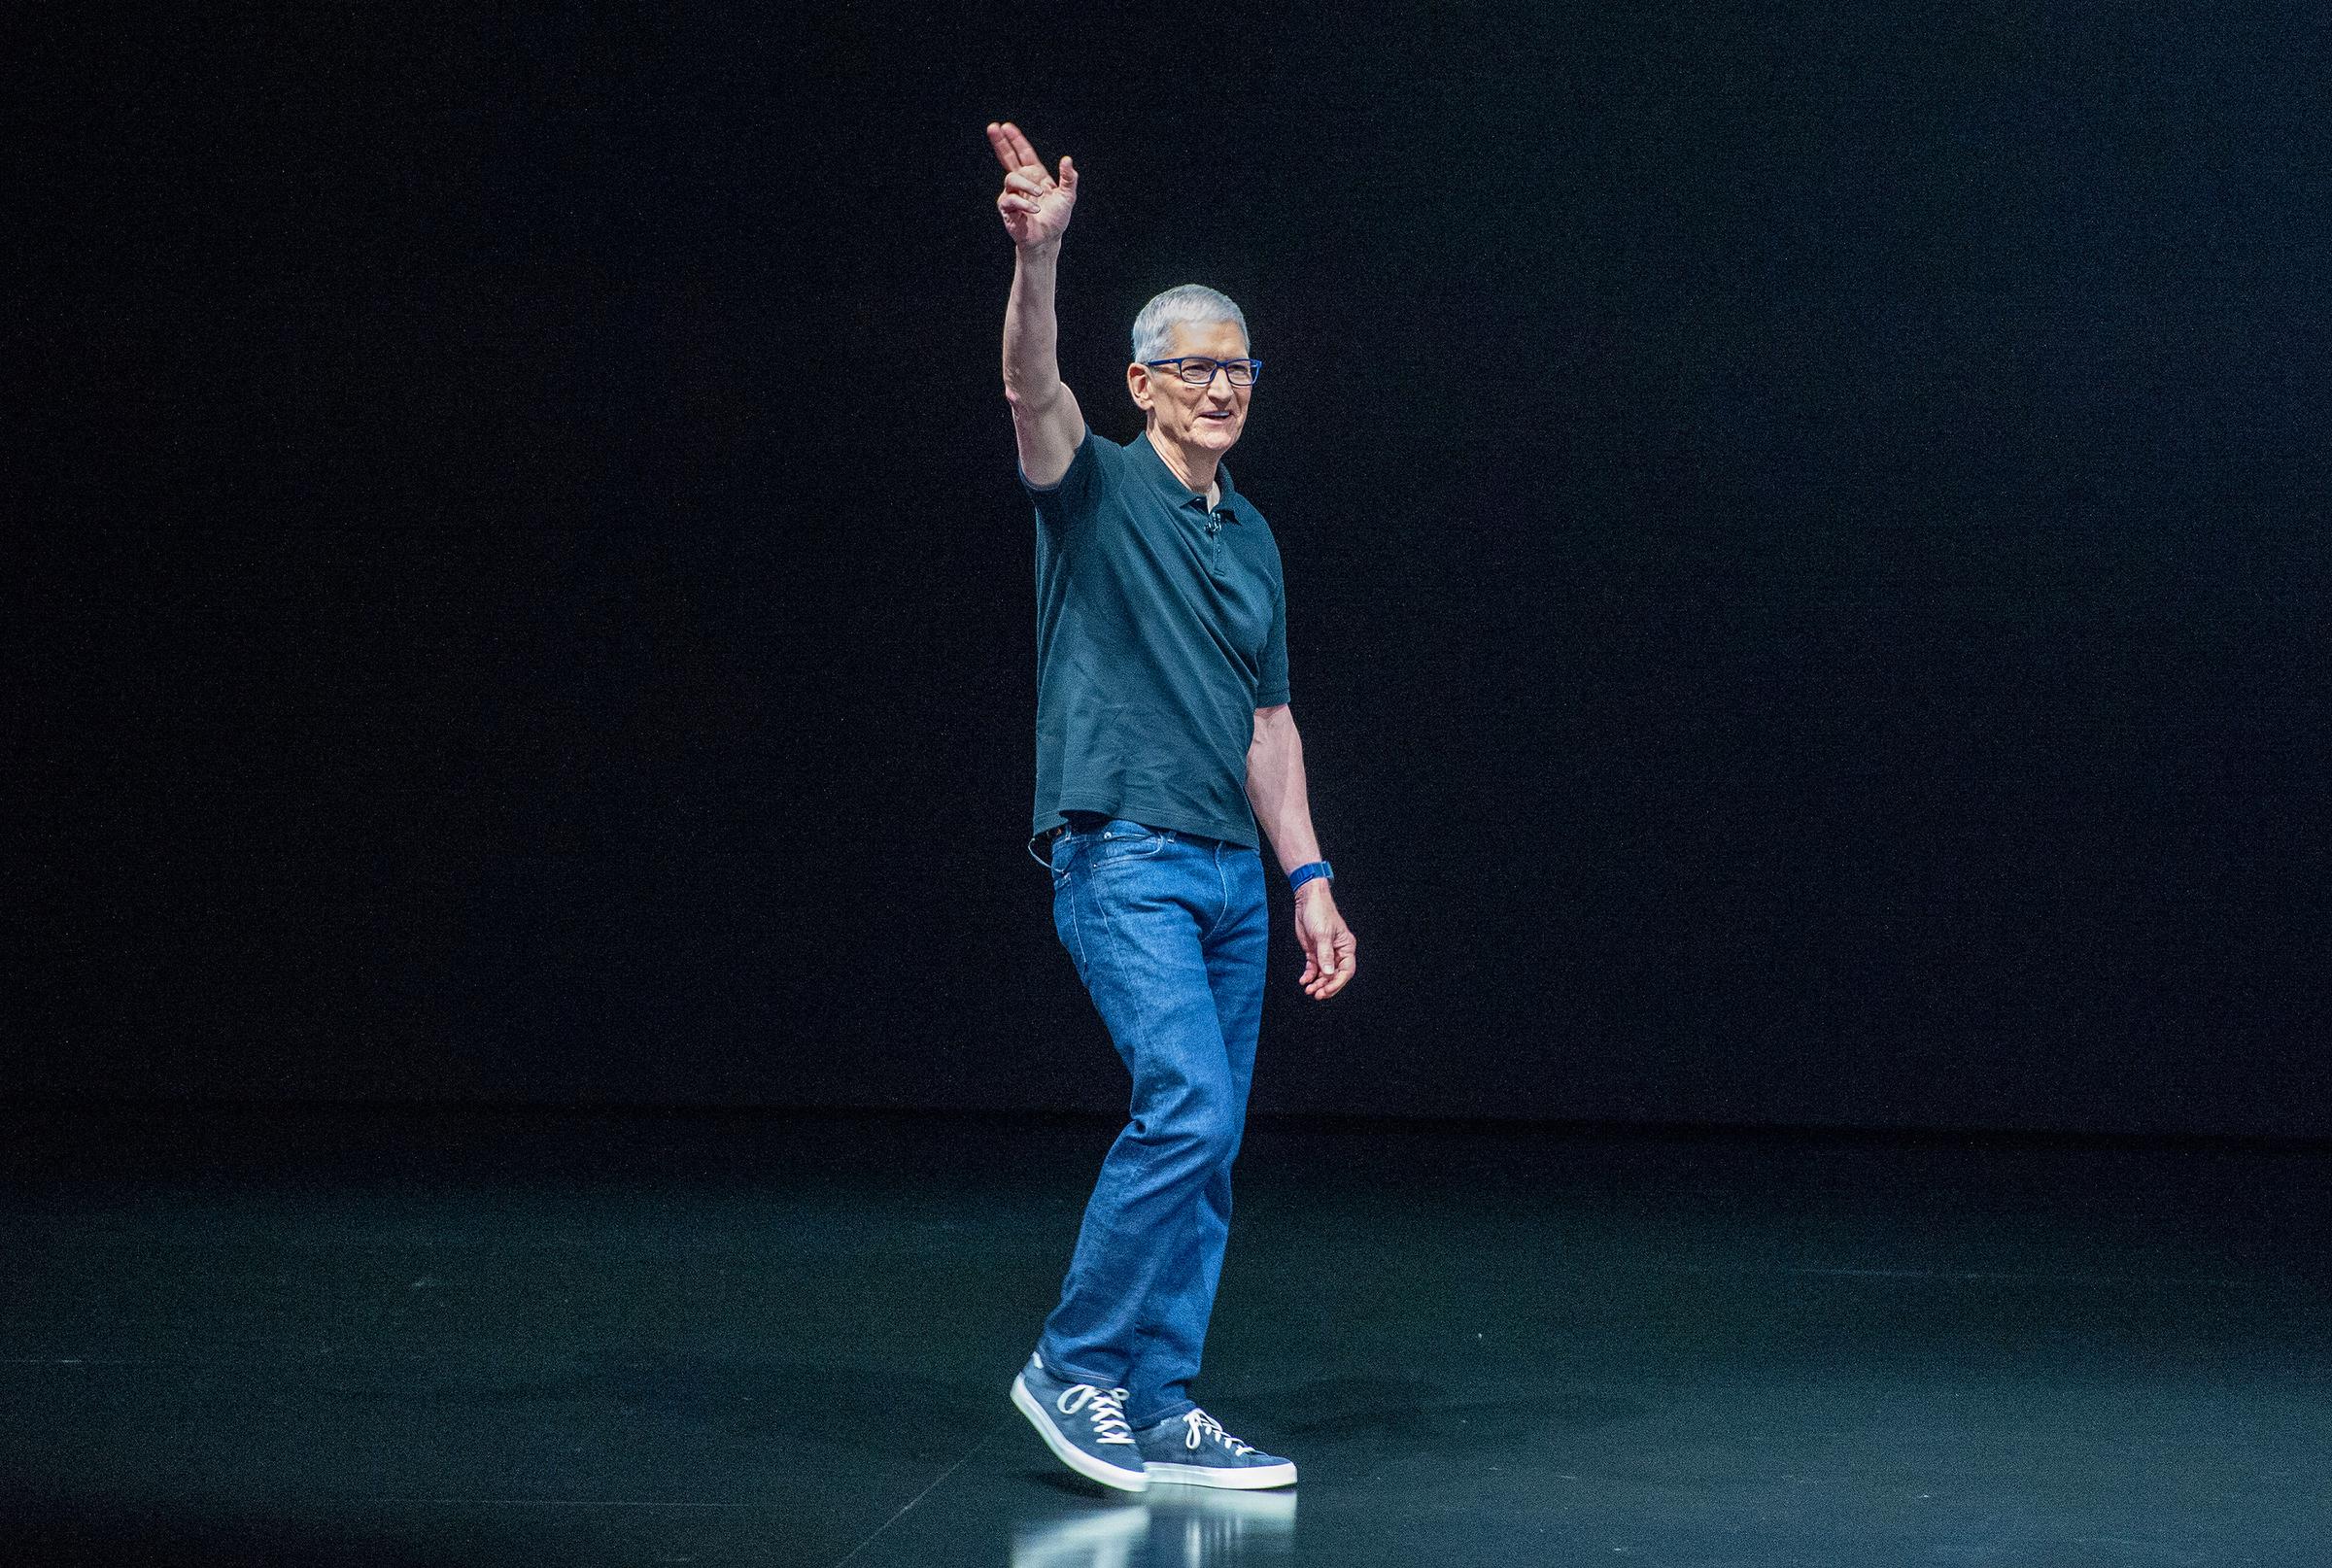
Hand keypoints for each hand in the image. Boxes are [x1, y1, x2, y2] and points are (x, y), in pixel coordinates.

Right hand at [986, 120, 1077, 250]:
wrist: (1048, 240)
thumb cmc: (1056, 218)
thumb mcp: (1068, 196)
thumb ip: (1069, 178)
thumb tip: (1067, 159)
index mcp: (1035, 175)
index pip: (1023, 153)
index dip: (1016, 140)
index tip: (1006, 126)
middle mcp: (1022, 182)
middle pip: (1007, 158)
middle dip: (1000, 142)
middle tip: (993, 127)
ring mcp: (1012, 194)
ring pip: (1011, 179)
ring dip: (1026, 185)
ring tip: (1039, 193)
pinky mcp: (1007, 209)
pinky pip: (1011, 200)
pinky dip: (1024, 204)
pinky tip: (1036, 210)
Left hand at [1294, 883, 1356, 999]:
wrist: (1307, 900)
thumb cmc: (1320, 912)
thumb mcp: (1322, 934)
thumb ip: (1325, 955)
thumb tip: (1329, 974)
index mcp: (1346, 947)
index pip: (1346, 971)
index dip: (1337, 983)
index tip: (1326, 991)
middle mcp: (1338, 952)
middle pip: (1335, 975)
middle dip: (1326, 986)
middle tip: (1316, 994)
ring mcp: (1325, 953)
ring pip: (1324, 974)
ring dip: (1317, 983)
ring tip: (1308, 990)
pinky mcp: (1314, 951)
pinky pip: (1313, 968)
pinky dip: (1309, 976)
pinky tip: (1303, 981)